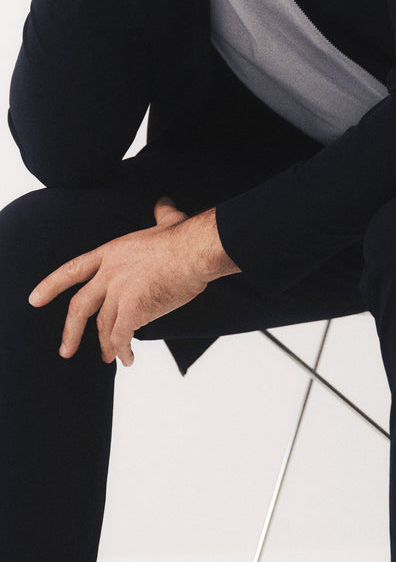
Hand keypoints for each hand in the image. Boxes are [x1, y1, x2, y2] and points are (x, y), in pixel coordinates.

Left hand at [28, 199, 238, 366]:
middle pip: (80, 307)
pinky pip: (122, 337)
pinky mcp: (134, 309)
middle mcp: (109, 274)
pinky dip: (122, 350)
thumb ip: (160, 214)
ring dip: (107, 345)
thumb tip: (164, 203)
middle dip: (70, 332)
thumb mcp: (167, 221)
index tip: (35, 299)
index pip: (72, 271)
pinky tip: (128, 359)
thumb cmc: (184, 236)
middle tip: (65, 350)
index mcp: (111, 253)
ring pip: (104, 326)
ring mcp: (119, 292)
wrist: (194, 250)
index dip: (51, 286)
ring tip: (111, 357)